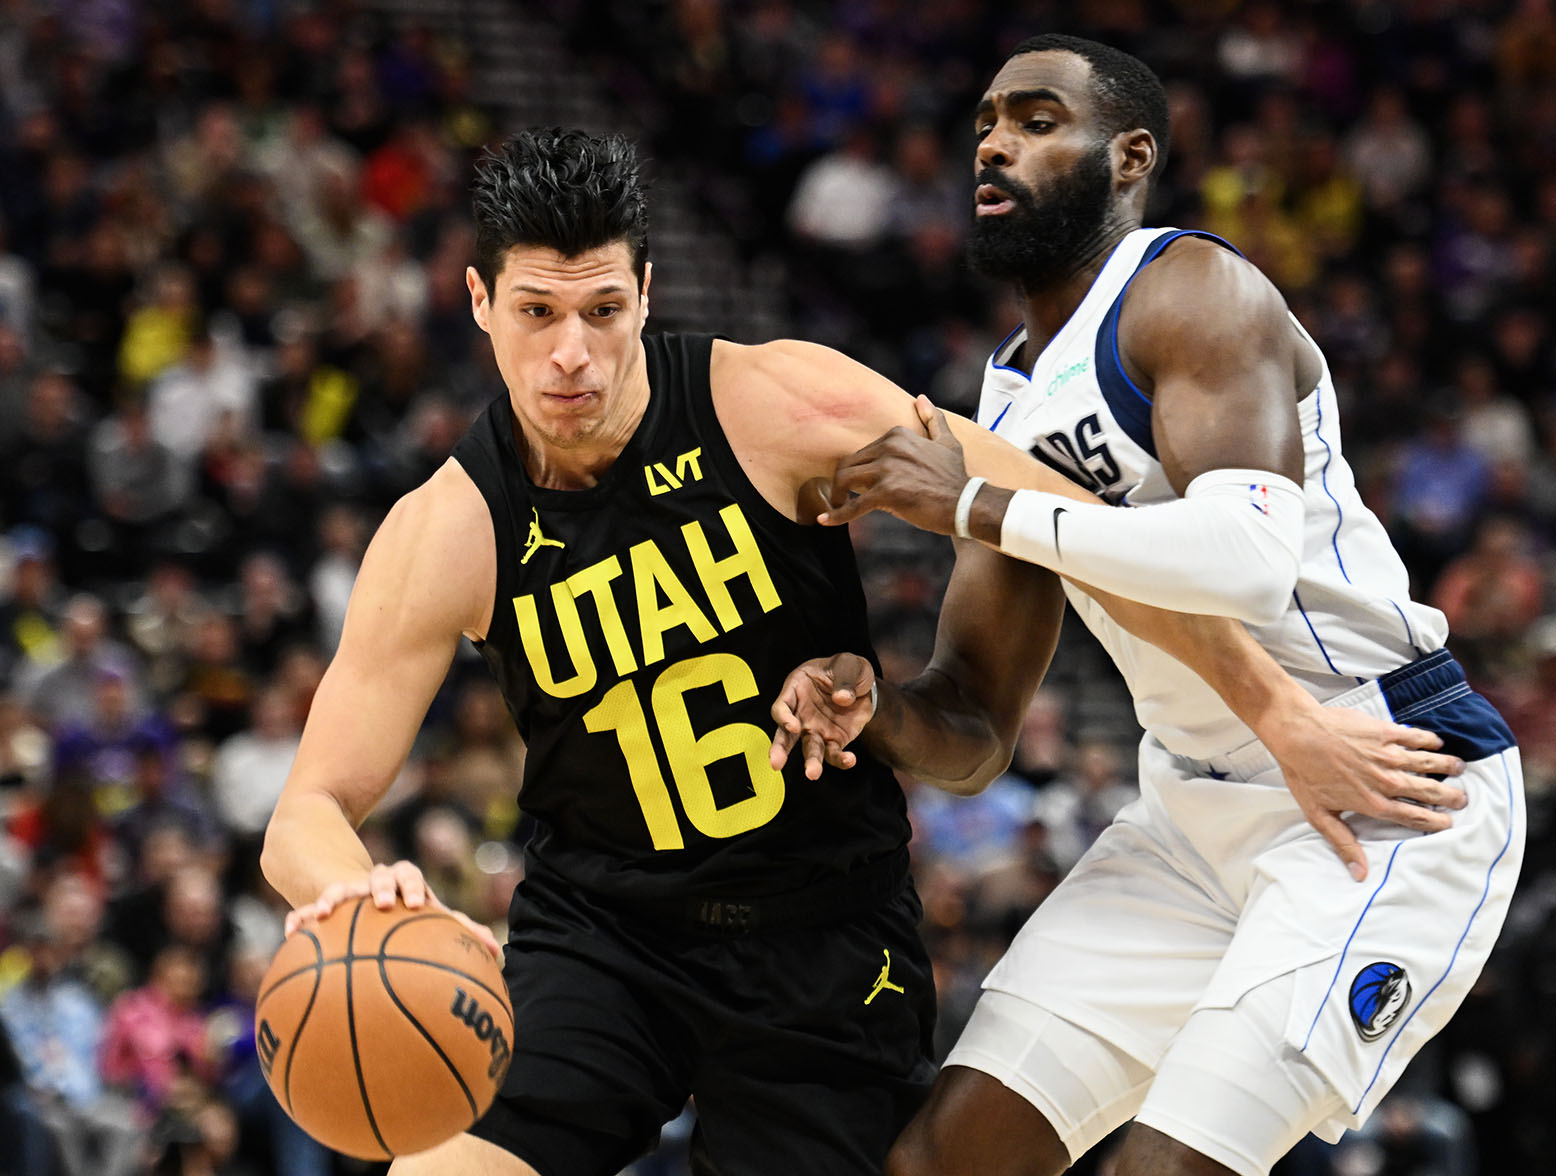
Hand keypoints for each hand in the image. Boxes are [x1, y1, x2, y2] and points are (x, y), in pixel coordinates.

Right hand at [284, 860, 502, 958]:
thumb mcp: (431, 922)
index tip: (415, 903)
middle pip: (378, 876)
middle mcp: (375, 884)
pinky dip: (301, 919)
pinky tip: (293, 931)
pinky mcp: (322, 907)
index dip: (411, 886)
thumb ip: (461, 934)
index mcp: (403, 885)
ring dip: (334, 898)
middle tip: (381, 903)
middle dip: (380, 886)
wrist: (364, 898)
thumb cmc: (408, 917)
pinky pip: (308, 911)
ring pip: (340, 890)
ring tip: (325, 912)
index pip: (410, 875)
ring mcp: (348, 894)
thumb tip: (498, 952)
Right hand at [769, 652, 876, 779]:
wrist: (863, 685)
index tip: (793, 726)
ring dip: (810, 761)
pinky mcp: (832, 741)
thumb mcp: (849, 664)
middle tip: (776, 763)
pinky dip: (840, 759)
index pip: (781, 707)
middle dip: (780, 749)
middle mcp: (800, 713)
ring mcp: (815, 729)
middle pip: (785, 734)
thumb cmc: (847, 669)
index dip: (784, 717)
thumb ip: (845, 678)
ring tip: (812, 773)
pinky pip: (833, 754)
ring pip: (809, 749)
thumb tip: (842, 699)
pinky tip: (849, 760)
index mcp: (796, 689)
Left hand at [819, 396, 969, 531]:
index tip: (859, 482)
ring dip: (837, 495)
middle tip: (842, 496)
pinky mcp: (885, 494)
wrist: (966, 504)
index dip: (859, 468)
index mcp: (897, 434)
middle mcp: (889, 448)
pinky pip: (853, 506)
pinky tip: (826, 521)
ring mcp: (886, 470)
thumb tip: (921, 398)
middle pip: (849, 464)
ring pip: (844, 480)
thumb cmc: (956, 477)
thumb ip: (933, 419)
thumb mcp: (947, 442)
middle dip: (842, 481)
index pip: (864, 450)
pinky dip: (837, 515)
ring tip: (838, 505)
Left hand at [1261, 704, 1466, 881]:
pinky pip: (1414, 737)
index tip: (1449, 823)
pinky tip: (1437, 741)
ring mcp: (1387, 755)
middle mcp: (1386, 781)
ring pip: (1427, 763)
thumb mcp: (1319, 815)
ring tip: (1460, 768)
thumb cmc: (1304, 773)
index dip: (1435, 821)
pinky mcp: (1384, 731)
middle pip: (1428, 791)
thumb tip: (1360, 874)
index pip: (1414, 817)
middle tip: (1463, 798)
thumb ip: (1343, 844)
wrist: (1297, 733)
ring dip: (1446, 766)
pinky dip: (1428, 740)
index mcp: (1374, 803)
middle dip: (1450, 796)